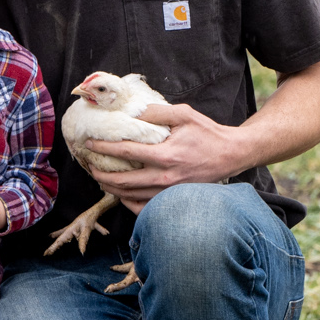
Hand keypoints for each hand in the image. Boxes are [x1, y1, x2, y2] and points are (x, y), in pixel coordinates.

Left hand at [86, 103, 251, 210]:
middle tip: (88, 165)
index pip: (126, 153)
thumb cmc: (207, 133)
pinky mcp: (173, 200)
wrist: (231, 154)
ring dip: (111, 188)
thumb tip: (131, 111)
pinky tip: (120, 194)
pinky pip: (144, 208)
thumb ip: (157, 111)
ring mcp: (169, 193)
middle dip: (100, 174)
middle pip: (123, 182)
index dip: (104, 149)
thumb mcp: (184, 114)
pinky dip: (128, 203)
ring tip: (99, 178)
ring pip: (130, 197)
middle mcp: (166, 178)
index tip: (89, 144)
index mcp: (166, 155)